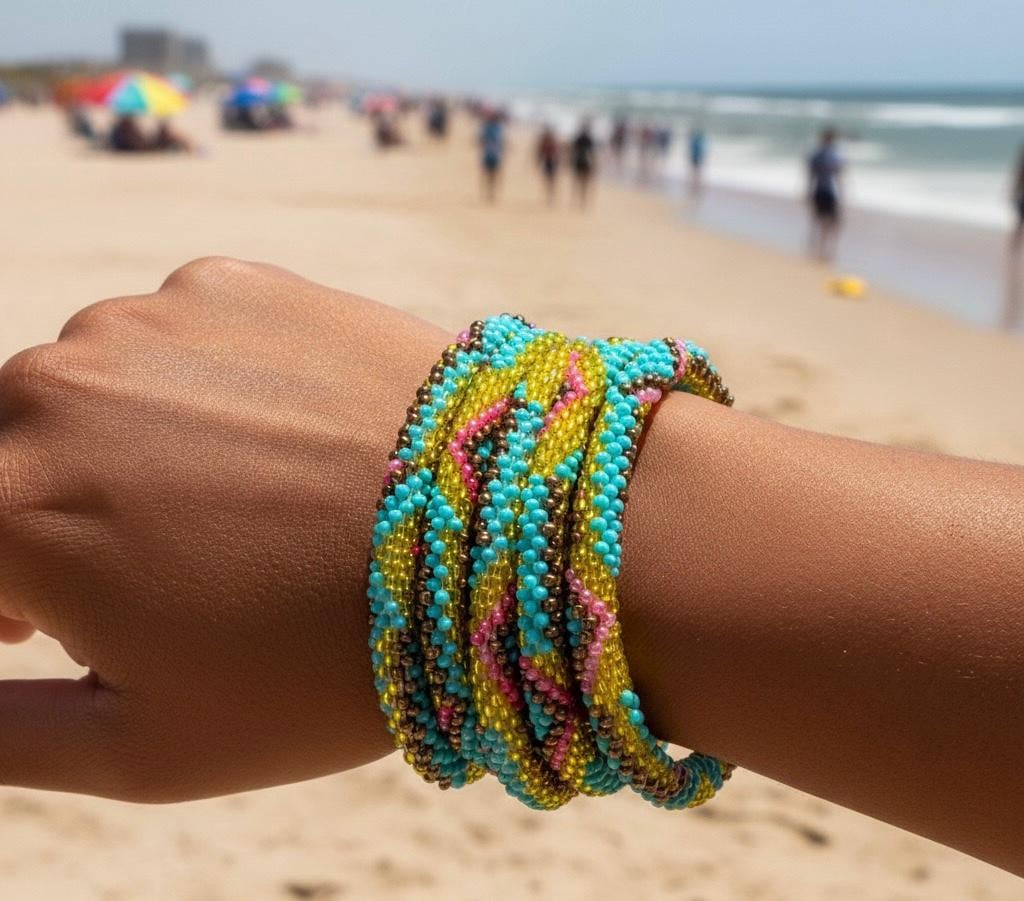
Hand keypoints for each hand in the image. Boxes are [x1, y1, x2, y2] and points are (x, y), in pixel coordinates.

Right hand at [0, 257, 447, 800]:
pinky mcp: (234, 283)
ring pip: (91, 391)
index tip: (42, 629)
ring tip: (228, 506)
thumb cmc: (318, 664)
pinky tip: (276, 441)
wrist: (494, 540)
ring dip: (122, 447)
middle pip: (11, 459)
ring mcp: (148, 319)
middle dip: (47, 520)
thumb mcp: (143, 746)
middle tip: (139, 572)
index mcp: (7, 507)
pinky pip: (177, 341)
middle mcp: (52, 387)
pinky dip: (200, 390)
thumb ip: (5, 732)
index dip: (5, 606)